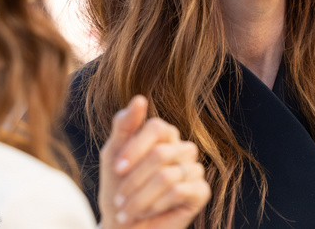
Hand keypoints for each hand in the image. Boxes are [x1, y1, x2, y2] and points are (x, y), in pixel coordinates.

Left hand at [99, 96, 210, 228]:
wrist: (124, 225)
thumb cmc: (118, 186)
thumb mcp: (113, 154)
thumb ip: (125, 125)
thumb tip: (140, 98)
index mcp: (165, 134)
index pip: (156, 128)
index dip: (135, 148)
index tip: (117, 169)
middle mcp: (183, 147)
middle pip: (160, 154)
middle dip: (134, 180)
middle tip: (119, 199)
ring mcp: (194, 168)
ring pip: (167, 176)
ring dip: (140, 198)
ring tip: (128, 211)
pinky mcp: (201, 191)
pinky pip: (179, 191)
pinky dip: (156, 205)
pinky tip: (147, 213)